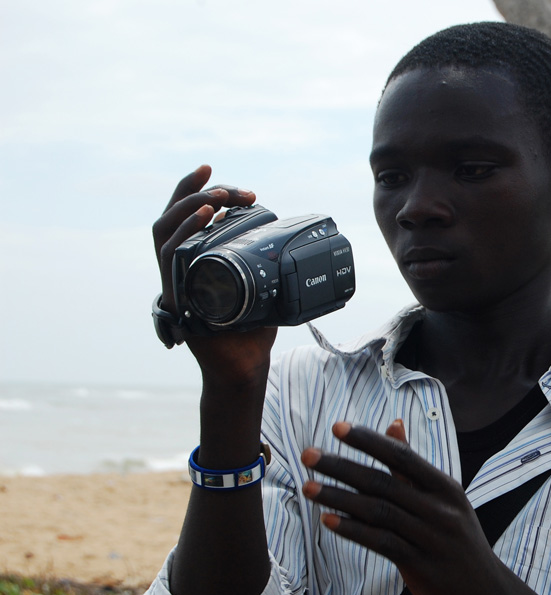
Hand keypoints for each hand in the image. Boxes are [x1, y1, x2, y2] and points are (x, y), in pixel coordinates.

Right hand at [151, 165, 276, 384]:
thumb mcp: (263, 284)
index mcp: (195, 258)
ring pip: (165, 231)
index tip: (214, 170)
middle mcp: (178, 266)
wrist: (245, 366)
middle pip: (173, 216)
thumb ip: (263, 259)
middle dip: (199, 192)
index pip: (184, 215)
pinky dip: (186, 233)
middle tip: (234, 191)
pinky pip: (171, 258)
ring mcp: (174, 281)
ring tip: (219, 199)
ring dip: (190, 207)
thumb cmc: (253, 328)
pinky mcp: (177, 296)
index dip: (193, 188)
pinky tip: (206, 218)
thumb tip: (282, 229)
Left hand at [301, 421, 509, 594]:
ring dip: (339, 497)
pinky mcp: (420, 565)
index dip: (368, 441)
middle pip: (383, 482)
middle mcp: (439, 509)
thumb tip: (393, 423)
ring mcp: (430, 538)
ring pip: (378, 511)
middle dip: (342, 466)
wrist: (487, 593)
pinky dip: (354, 530)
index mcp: (444, 487)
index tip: (337, 427)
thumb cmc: (458, 539)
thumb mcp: (445, 498)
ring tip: (308, 487)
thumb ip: (413, 464)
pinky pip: (381, 543)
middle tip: (308, 454)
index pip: (401, 456)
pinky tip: (329, 520)